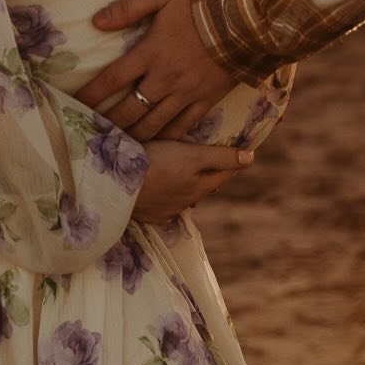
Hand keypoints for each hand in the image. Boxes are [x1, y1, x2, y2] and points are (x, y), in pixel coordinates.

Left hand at [79, 0, 235, 138]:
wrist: (248, 16)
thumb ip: (129, 7)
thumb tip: (96, 21)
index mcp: (151, 51)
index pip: (111, 79)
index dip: (90, 94)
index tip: (74, 104)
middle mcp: (165, 78)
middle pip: (129, 109)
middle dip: (107, 122)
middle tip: (92, 132)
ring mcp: (187, 92)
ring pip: (153, 124)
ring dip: (133, 135)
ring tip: (119, 143)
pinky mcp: (207, 100)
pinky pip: (182, 127)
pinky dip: (166, 138)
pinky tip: (156, 143)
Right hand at [133, 140, 254, 223]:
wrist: (113, 186)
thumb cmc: (155, 162)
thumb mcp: (190, 154)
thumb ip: (220, 157)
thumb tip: (251, 158)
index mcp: (200, 185)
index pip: (224, 172)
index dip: (231, 160)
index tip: (237, 149)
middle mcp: (187, 201)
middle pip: (205, 185)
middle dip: (210, 173)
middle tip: (210, 157)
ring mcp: (167, 211)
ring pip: (185, 196)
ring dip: (188, 185)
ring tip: (183, 171)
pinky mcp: (149, 215)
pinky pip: (166, 206)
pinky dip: (168, 197)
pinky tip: (162, 188)